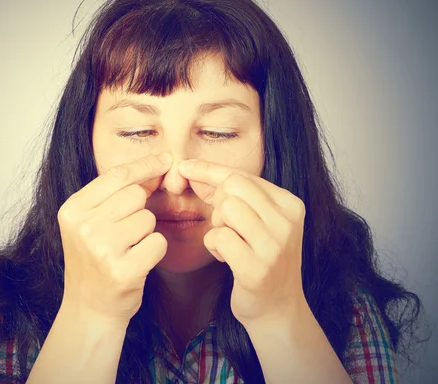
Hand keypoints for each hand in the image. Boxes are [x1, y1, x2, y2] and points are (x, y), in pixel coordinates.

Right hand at [57, 153, 171, 325]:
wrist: (88, 308)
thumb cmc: (94, 260)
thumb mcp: (90, 223)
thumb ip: (115, 195)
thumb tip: (156, 166)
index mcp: (73, 210)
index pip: (117, 175)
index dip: (145, 165)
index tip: (165, 160)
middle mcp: (84, 226)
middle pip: (136, 195)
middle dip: (140, 209)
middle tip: (126, 232)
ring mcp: (102, 249)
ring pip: (148, 218)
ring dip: (146, 232)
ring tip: (127, 249)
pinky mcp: (123, 270)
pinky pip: (158, 242)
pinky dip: (154, 251)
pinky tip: (137, 262)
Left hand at [179, 159, 306, 326]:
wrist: (279, 309)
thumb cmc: (261, 259)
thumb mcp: (260, 222)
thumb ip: (236, 196)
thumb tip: (193, 169)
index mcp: (290, 205)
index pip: (243, 176)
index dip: (209, 170)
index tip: (186, 167)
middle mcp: (286, 221)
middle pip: (232, 188)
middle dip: (218, 203)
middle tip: (225, 225)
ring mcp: (274, 245)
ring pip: (225, 209)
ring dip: (217, 226)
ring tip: (230, 243)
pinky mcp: (256, 268)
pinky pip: (218, 238)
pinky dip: (214, 247)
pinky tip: (227, 259)